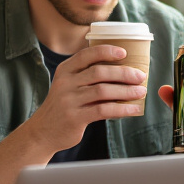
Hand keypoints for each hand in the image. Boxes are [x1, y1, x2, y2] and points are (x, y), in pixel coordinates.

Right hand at [27, 45, 148, 151]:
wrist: (43, 131)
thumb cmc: (63, 106)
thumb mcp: (68, 86)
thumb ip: (87, 78)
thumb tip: (123, 73)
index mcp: (65, 70)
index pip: (87, 55)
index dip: (106, 51)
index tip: (124, 53)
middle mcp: (66, 83)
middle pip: (99, 72)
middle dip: (123, 73)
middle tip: (140, 76)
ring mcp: (69, 100)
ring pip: (103, 91)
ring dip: (126, 91)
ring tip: (141, 92)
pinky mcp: (75, 117)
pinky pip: (103, 110)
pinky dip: (121, 109)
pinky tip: (133, 109)